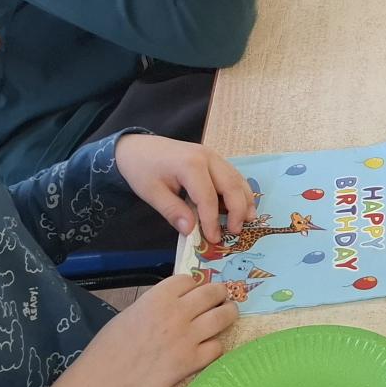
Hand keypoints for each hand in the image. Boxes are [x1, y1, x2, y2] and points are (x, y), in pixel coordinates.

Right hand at [49, 273, 240, 386]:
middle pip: (213, 293)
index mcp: (158, 297)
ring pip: (223, 316)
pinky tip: (209, 348)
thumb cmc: (109, 346)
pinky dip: (215, 346)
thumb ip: (157, 304)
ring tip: (227, 315)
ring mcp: (187, 337)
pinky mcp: (191, 362)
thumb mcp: (132, 312)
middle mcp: (177, 313)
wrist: (104, 381)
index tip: (195, 291)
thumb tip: (177, 302)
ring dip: (228, 313)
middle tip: (221, 298)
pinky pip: (218, 347)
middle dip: (219, 293)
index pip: (189, 280)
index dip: (194, 285)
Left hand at [114, 133, 253, 241]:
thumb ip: (173, 211)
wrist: (137, 147)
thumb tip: (190, 231)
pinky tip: (240, 205)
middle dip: (238, 210)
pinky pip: (232, 175)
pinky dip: (239, 191)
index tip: (213, 239)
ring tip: (248, 220)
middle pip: (231, 185)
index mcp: (191, 165)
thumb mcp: (152, 193)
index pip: (208, 197)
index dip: (212, 221)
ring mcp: (213, 156)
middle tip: (236, 231)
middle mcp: (208, 158)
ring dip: (245, 200)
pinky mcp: (213, 159)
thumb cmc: (142, 169)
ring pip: (237, 178)